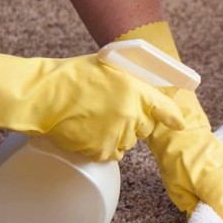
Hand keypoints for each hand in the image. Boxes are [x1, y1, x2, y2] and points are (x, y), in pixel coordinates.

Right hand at [0, 47, 185, 160]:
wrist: (44, 96)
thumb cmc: (72, 77)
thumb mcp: (109, 67)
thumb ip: (131, 82)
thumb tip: (143, 91)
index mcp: (136, 90)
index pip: (165, 108)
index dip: (173, 118)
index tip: (179, 124)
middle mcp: (131, 114)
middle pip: (144, 127)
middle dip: (134, 122)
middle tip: (112, 112)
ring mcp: (117, 134)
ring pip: (128, 142)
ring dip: (118, 136)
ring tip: (96, 121)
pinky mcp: (102, 150)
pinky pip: (112, 154)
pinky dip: (103, 148)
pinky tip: (90, 134)